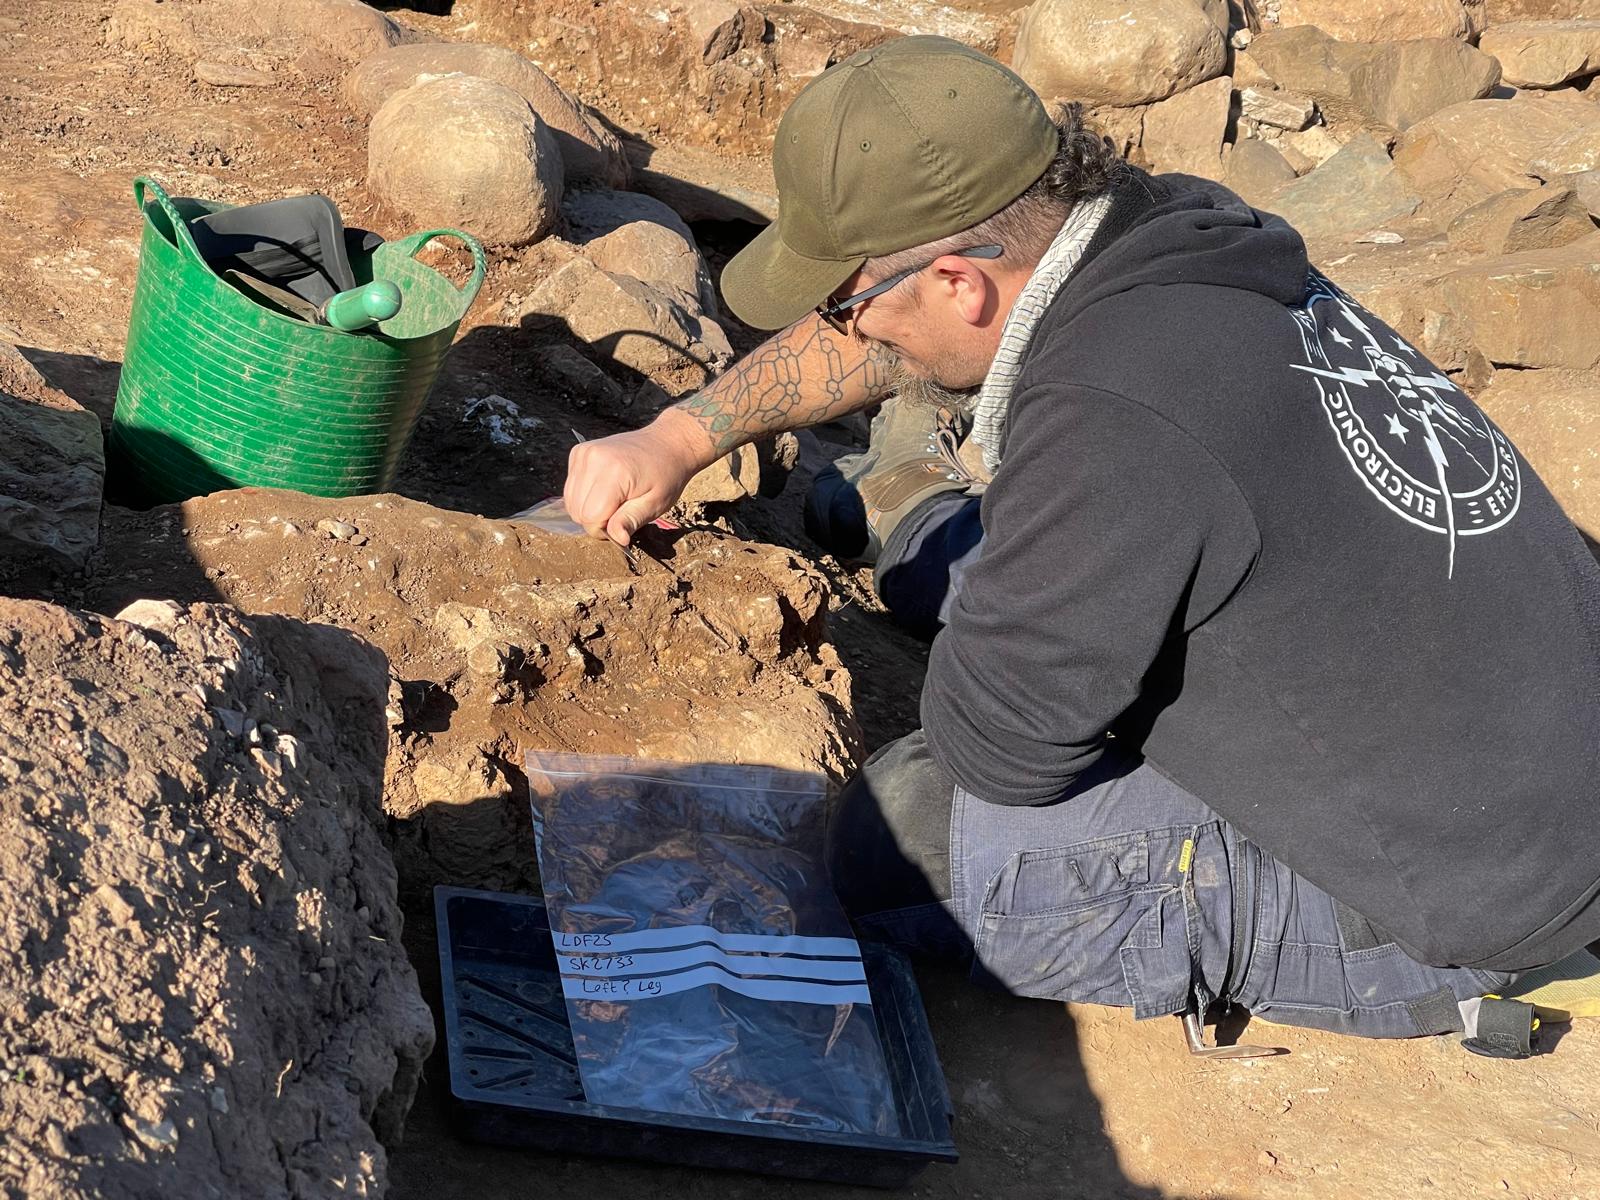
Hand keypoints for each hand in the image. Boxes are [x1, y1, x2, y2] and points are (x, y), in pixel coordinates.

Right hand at [563, 409, 715, 544]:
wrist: (666, 443)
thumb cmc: (665, 475)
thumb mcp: (655, 503)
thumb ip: (631, 520)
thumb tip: (618, 539)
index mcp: (613, 472)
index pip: (590, 517)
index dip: (605, 528)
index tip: (623, 521)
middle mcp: (592, 458)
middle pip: (577, 511)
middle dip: (596, 519)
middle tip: (621, 509)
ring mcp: (583, 453)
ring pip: (570, 501)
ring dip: (589, 507)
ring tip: (614, 498)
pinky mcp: (578, 452)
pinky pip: (570, 487)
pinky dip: (585, 494)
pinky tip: (605, 487)